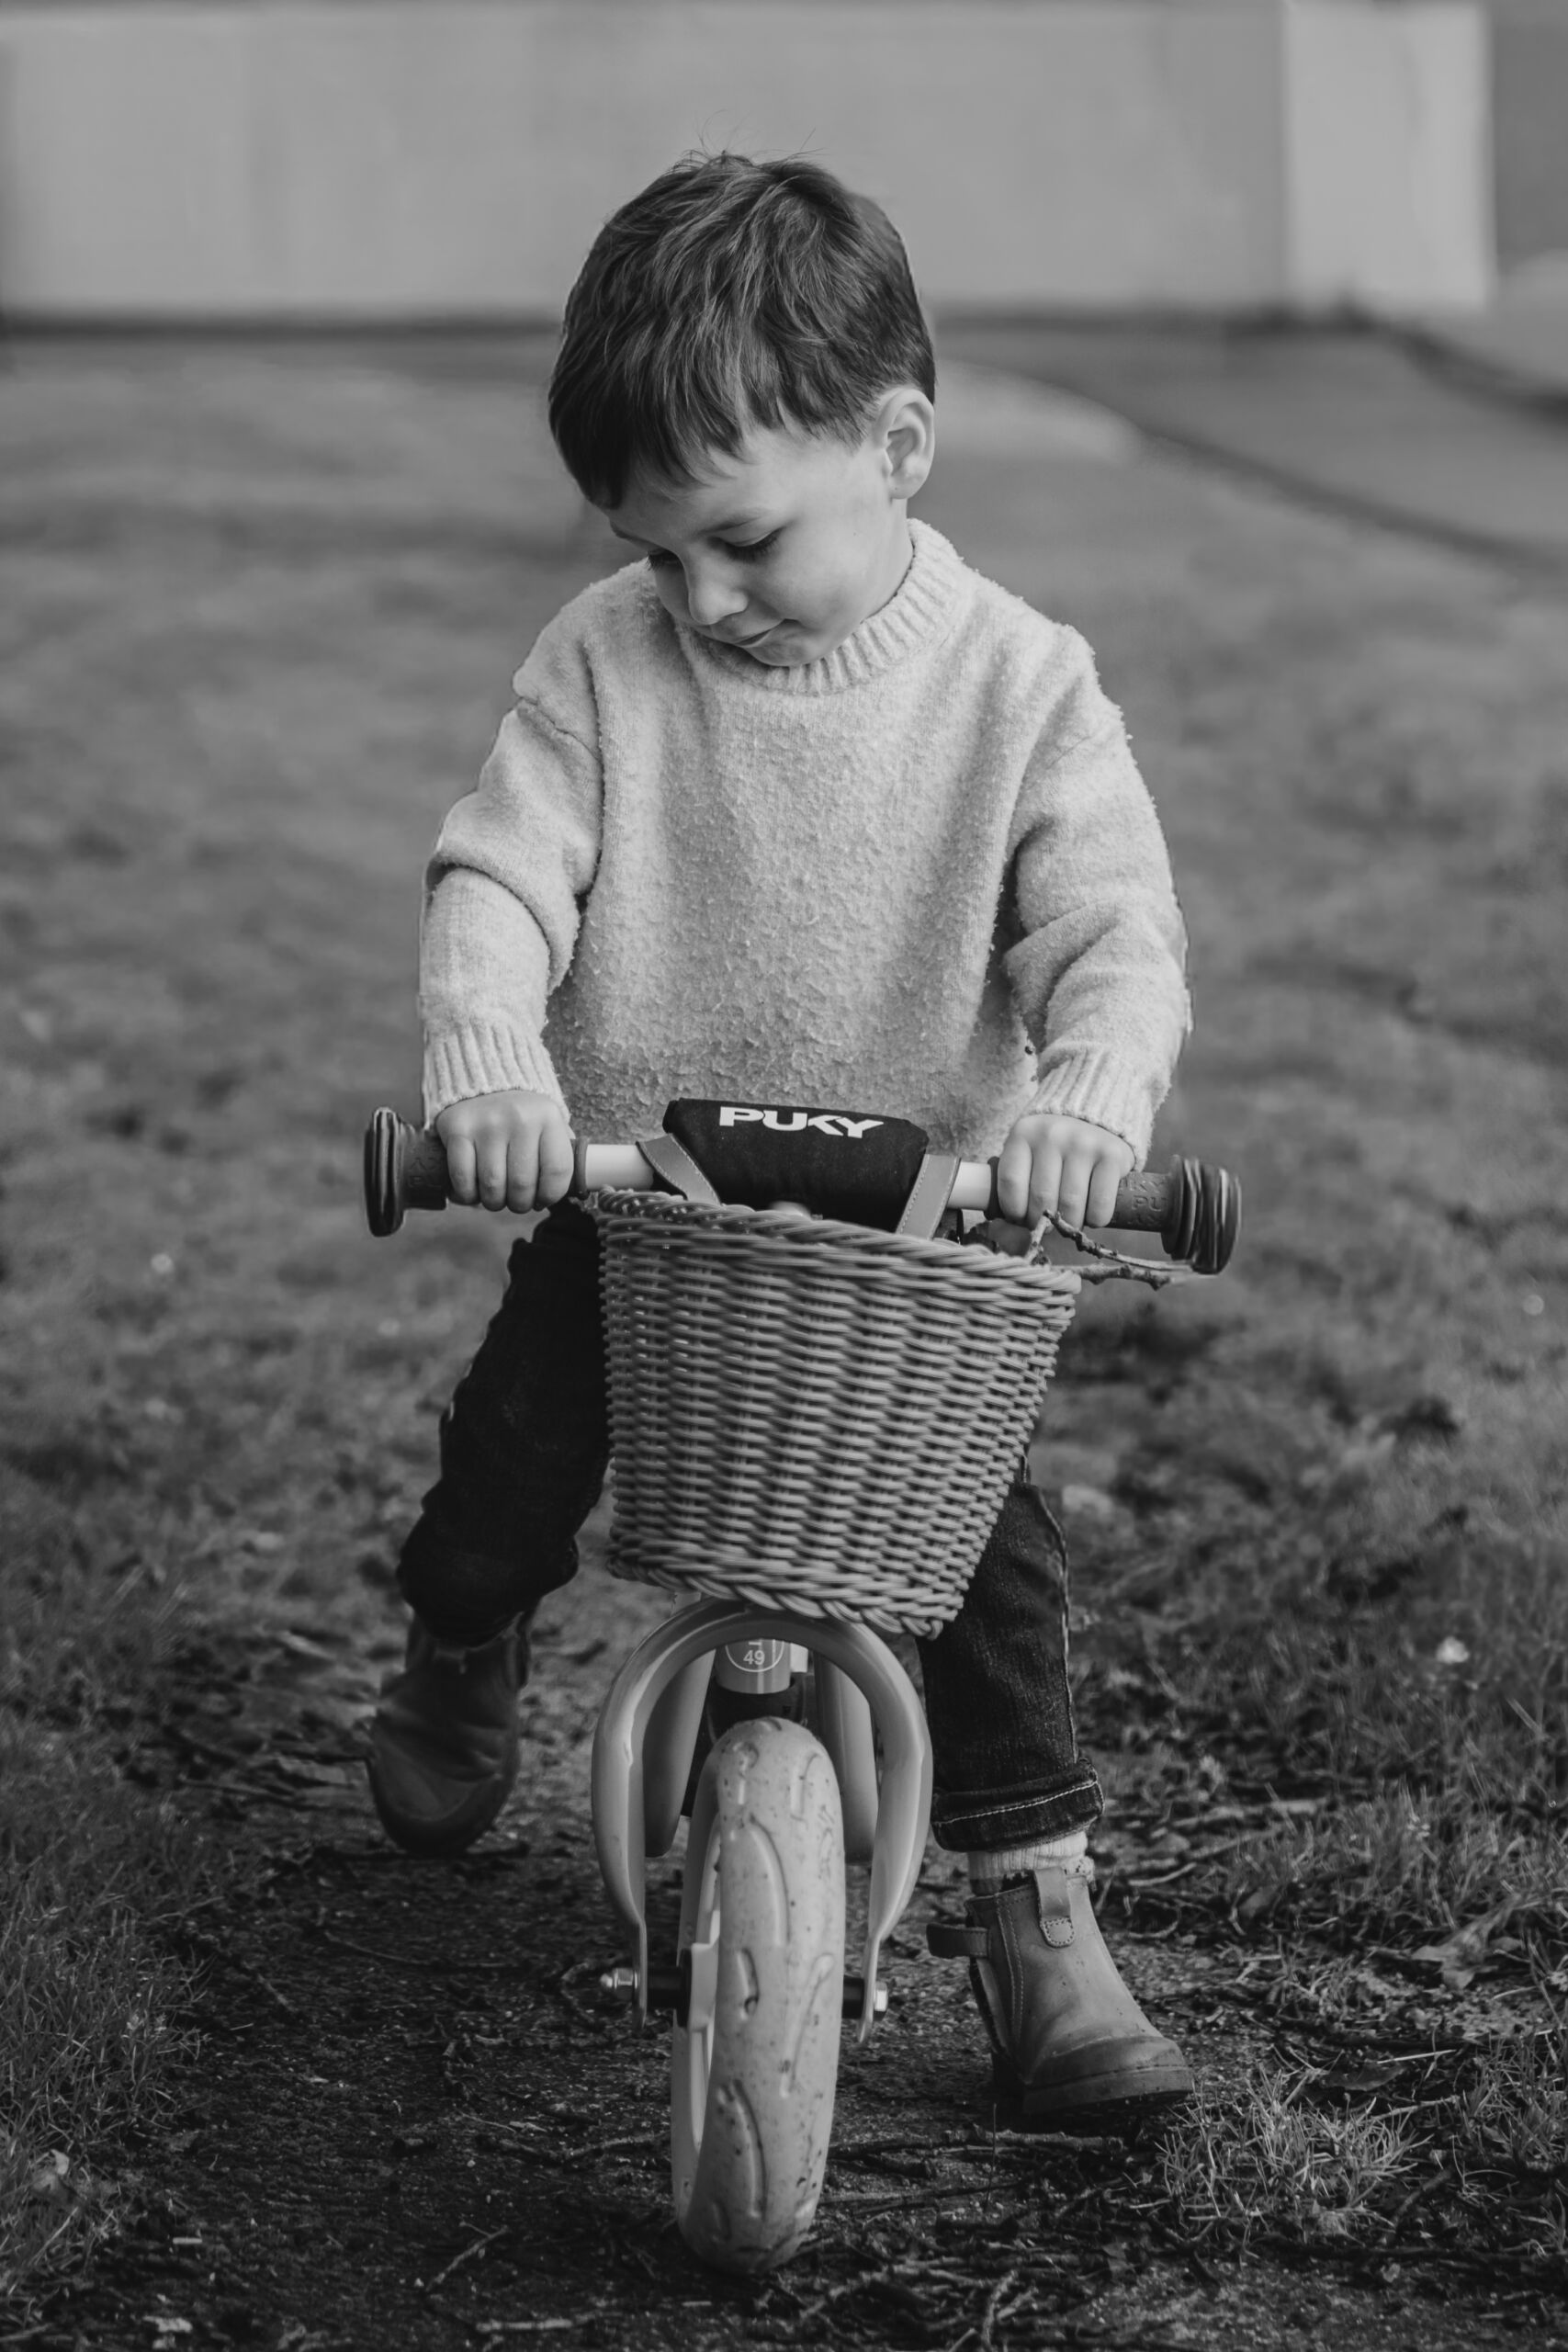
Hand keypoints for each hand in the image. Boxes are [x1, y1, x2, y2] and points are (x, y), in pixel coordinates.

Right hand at [435, 1089, 573, 1213]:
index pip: (557, 1172)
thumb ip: (561, 1155)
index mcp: (548, 1118)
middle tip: (515, 1202)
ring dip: (493, 1202)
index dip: (550, 1196)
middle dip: (519, 1204)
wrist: (484, 1081)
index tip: (541, 1201)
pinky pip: (462, 1178)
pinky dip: (467, 1194)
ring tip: (495, 1197)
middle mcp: (519, 1118)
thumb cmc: (522, 1117)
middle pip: (522, 1185)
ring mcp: (487, 1123)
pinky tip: (472, 1191)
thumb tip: (575, 1192)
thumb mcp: (549, 1126)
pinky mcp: (458, 1128)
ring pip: (492, 1186)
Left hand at [995, 1112, 1133, 1229]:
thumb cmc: (1054, 1149)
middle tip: (1049, 1224)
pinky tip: (1091, 1214)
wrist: (1095, 1120)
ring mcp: (1083, 1143)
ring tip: (1070, 1221)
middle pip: (1041, 1198)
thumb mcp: (1028, 1155)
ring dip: (1070, 1224)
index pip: (1010, 1182)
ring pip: (1070, 1206)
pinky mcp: (1111, 1155)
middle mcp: (1052, 1135)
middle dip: (1043, 1223)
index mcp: (1023, 1133)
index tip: (1021, 1218)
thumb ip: (1014, 1186)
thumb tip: (1002, 1232)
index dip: (1014, 1211)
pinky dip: (1095, 1220)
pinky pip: (1100, 1205)